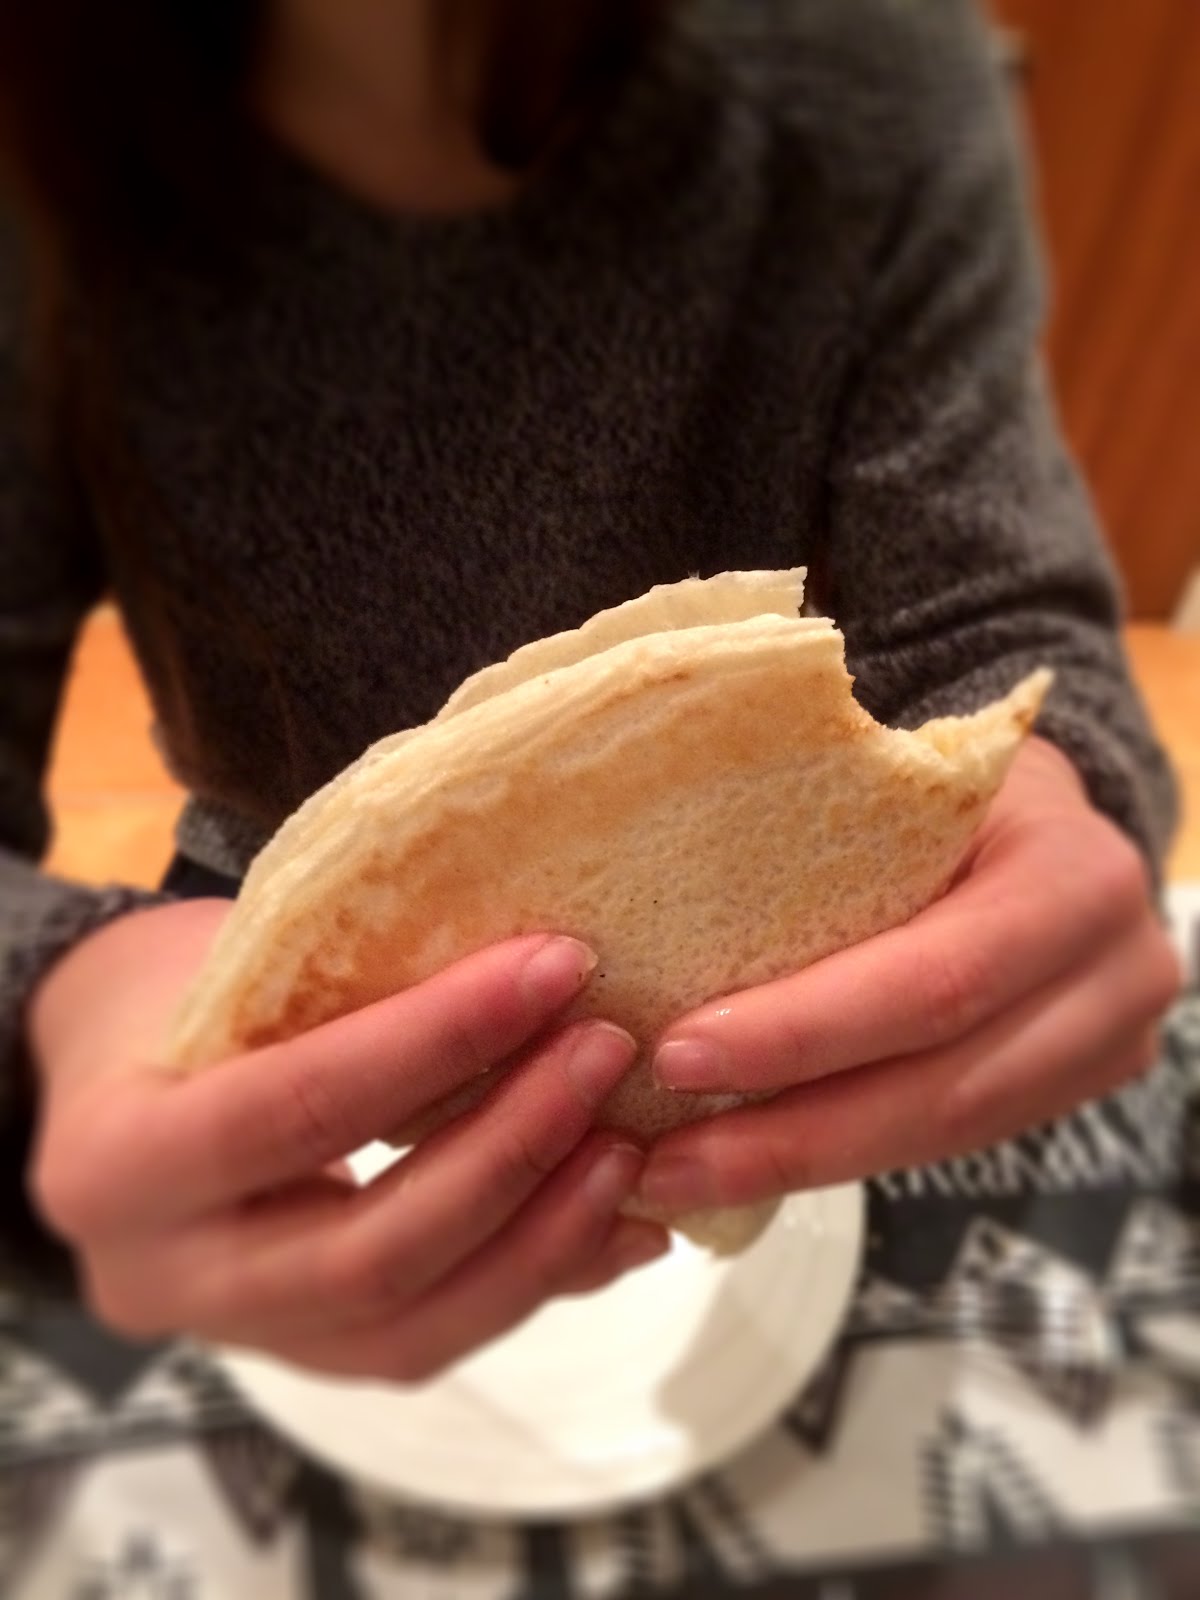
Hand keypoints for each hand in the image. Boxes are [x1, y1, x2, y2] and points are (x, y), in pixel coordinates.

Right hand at [29, 903, 663, 1380]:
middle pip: (371, 1250)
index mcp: (120, 1158)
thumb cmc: (178, 995)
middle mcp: (162, 1277)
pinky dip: (535, 1280)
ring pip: (414, 1325)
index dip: (437, 1042)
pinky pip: (432, 1341)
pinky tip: (617, 1225)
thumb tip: (539, 987)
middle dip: (512, 1149)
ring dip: (543, 1234)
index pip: (298, 1108)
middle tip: (604, 1055)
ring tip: (630, 1147)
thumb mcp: (230, 965)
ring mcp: (236, 1335)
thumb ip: (349, 993)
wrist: (114, 1082)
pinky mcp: (306, 1355)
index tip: (551, 968)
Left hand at [637, 737, 1182, 1213]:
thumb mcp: (897, 769)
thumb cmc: (939, 780)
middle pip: (943, 1085)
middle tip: (663, 1158)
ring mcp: (1104, 1045)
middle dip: (792, 1132)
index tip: (679, 1053)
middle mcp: (1115, 970)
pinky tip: (748, 1161)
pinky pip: (944, 1139)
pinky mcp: (1070, 1091)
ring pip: (944, 1136)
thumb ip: (811, 826)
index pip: (934, 976)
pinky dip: (839, 1154)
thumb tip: (622, 878)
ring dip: (804, 1165)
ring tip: (682, 1179)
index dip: (806, 1030)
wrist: (1036, 813)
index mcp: (1072, 874)